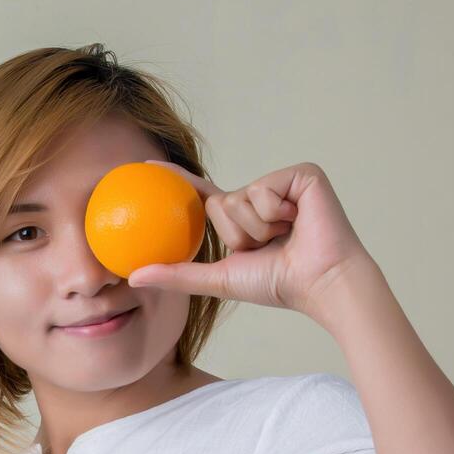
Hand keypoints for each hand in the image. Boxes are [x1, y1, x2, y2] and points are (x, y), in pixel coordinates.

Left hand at [127, 160, 378, 320]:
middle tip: (267, 246)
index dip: (176, 181)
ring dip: (257, 227)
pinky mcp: (301, 174)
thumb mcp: (219, 279)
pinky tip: (299, 221)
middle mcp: (258, 196)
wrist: (320, 281)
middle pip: (218, 203)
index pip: (201, 195)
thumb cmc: (278, 284)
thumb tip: (133, 276)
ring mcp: (280, 183)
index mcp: (242, 217)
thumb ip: (178, 274)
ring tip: (285, 236)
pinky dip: (275, 213)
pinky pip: (263, 189)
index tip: (146, 169)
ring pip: (239, 197)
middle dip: (237, 234)